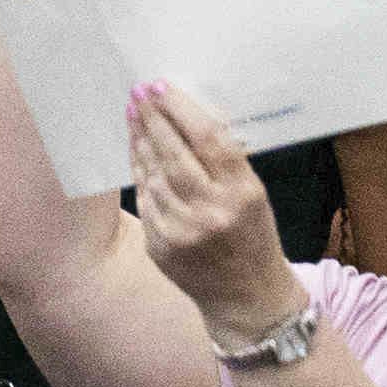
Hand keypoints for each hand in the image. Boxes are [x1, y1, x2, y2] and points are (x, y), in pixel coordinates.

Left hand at [119, 78, 312, 340]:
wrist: (249, 299)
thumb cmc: (253, 237)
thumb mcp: (253, 195)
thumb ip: (224, 161)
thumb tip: (187, 114)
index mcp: (242, 194)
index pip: (207, 140)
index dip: (180, 109)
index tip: (160, 87)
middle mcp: (212, 213)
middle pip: (174, 154)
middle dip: (152, 119)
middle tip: (138, 93)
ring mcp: (182, 233)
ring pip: (153, 175)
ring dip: (140, 142)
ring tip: (133, 116)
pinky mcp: (161, 248)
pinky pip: (145, 200)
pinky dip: (140, 173)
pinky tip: (136, 152)